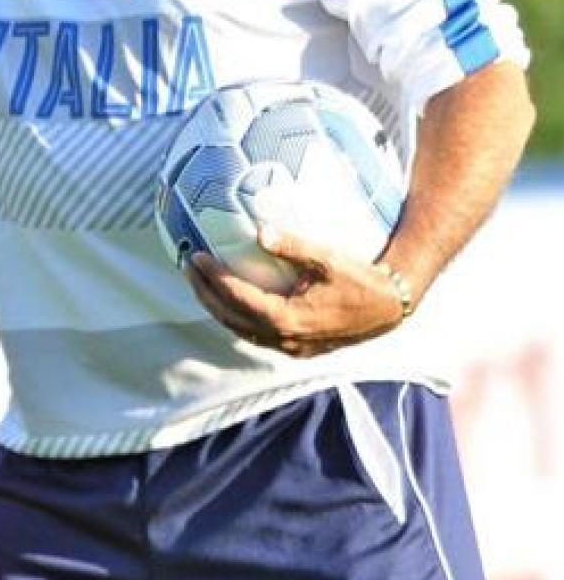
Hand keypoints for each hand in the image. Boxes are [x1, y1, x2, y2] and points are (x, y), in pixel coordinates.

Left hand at [186, 225, 409, 357]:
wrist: (391, 308)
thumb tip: (261, 232)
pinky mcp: (298, 347)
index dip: (213, 278)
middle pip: (231, 318)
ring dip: (218, 307)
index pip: (238, 298)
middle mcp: (285, 339)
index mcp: (289, 319)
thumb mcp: (328, 259)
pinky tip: (231, 300)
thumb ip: (293, 246)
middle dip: (205, 294)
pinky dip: (238, 318)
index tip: (197, 257)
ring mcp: (291, 347)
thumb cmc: (361, 280)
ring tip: (201, 282)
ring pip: (241, 330)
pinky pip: (257, 335)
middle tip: (189, 267)